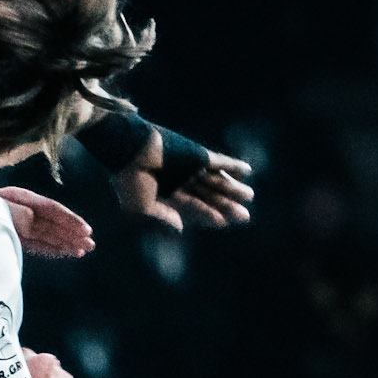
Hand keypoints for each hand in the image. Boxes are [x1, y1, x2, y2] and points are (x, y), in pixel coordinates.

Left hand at [0, 186, 93, 258]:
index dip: (69, 220)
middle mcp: (22, 211)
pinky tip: (64, 253)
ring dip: (65, 243)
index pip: (50, 209)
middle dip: (72, 234)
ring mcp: (18, 224)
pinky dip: (50, 249)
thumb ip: (13, 212)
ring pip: (47, 234)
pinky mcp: (13, 236)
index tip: (85, 230)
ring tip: (83, 251)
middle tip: (91, 246)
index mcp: (20, 198)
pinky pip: (36, 243)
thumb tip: (33, 221)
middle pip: (52, 223)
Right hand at [113, 132, 253, 232]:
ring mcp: (190, 166)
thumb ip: (163, 216)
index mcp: (167, 192)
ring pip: (216, 180)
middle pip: (209, 195)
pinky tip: (247, 171)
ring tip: (249, 197)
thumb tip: (181, 228)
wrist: (129, 150)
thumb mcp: (141, 206)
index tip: (223, 223)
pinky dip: (232, 165)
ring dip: (233, 189)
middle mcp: (181, 179)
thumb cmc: (129, 180)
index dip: (208, 214)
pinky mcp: (197, 154)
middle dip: (226, 205)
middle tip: (244, 217)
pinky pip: (219, 161)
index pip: (193, 206)